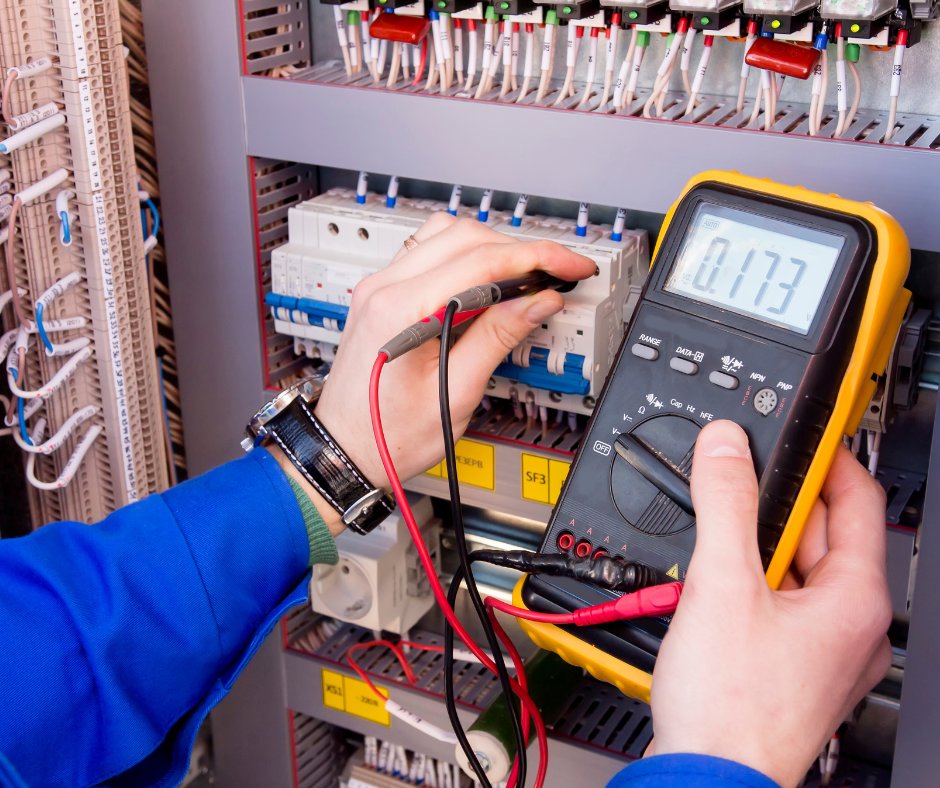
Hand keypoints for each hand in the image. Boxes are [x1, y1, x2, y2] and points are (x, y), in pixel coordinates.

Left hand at [315, 213, 595, 488]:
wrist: (344, 449)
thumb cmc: (388, 435)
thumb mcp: (456, 393)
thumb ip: (498, 338)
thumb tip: (537, 302)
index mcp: (401, 311)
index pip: (482, 260)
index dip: (536, 258)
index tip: (570, 266)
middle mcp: (384, 288)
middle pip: (465, 236)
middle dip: (520, 249)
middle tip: (557, 273)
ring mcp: (379, 287)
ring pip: (446, 235)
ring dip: (493, 247)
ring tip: (526, 277)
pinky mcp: (382, 294)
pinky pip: (429, 253)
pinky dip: (466, 257)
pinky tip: (488, 281)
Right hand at [651, 420, 891, 787]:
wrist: (707, 776)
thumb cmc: (733, 706)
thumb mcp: (723, 583)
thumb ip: (726, 503)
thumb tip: (726, 446)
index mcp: (856, 599)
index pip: (857, 498)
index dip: (826, 456)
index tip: (796, 431)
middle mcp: (851, 624)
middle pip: (821, 531)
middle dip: (776, 501)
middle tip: (734, 478)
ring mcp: (822, 647)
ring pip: (795, 566)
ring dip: (756, 541)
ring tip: (716, 533)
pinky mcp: (790, 663)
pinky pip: (778, 599)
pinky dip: (749, 577)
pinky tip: (714, 579)